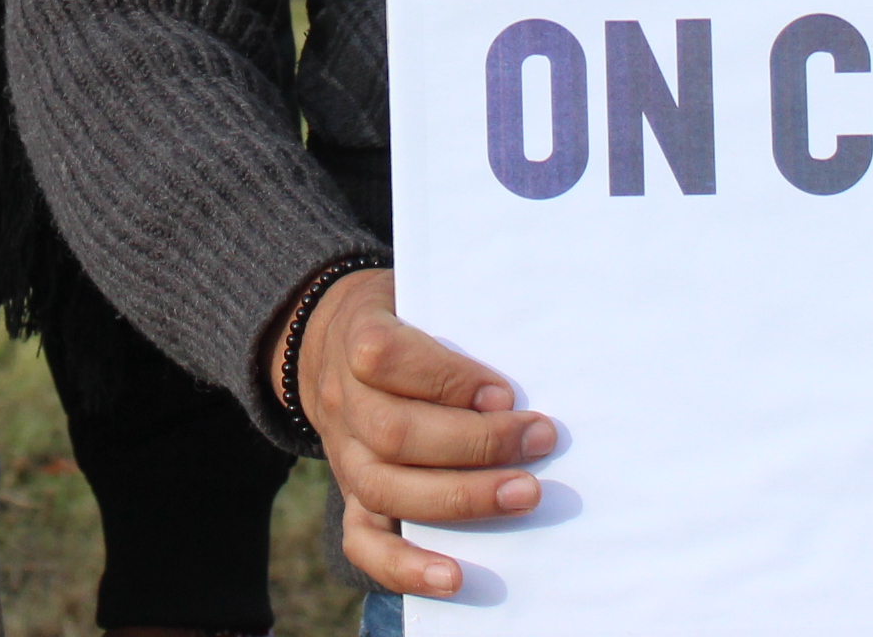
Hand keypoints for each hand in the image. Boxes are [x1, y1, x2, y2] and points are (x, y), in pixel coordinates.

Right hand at [278, 267, 554, 598]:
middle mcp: (342, 400)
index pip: (387, 357)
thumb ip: (461, 323)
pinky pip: (363, 541)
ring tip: (525, 494)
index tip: (504, 392)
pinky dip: (405, 566)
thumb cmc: (404, 319)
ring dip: (461, 497)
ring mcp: (343, 454)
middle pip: (394, 431)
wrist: (332, 342)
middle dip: (475, 442)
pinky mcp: (351, 495)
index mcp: (356, 338)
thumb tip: (528, 368)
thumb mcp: (420, 296)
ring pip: (386, 487)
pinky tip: (453, 577)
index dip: (448, 378)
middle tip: (540, 439)